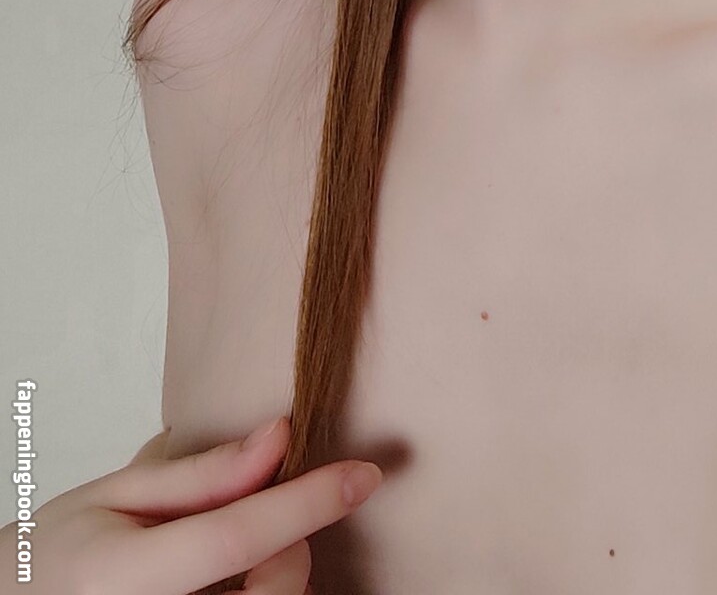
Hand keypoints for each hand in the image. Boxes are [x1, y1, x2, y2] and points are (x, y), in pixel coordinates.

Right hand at [0, 413, 381, 593]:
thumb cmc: (54, 558)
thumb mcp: (114, 498)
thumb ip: (202, 475)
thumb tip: (281, 437)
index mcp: (124, 579)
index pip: (235, 538)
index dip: (305, 504)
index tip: (362, 475)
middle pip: (272, 588)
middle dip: (291, 541)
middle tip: (263, 509)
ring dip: (280, 575)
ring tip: (239, 550)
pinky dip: (261, 594)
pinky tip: (236, 580)